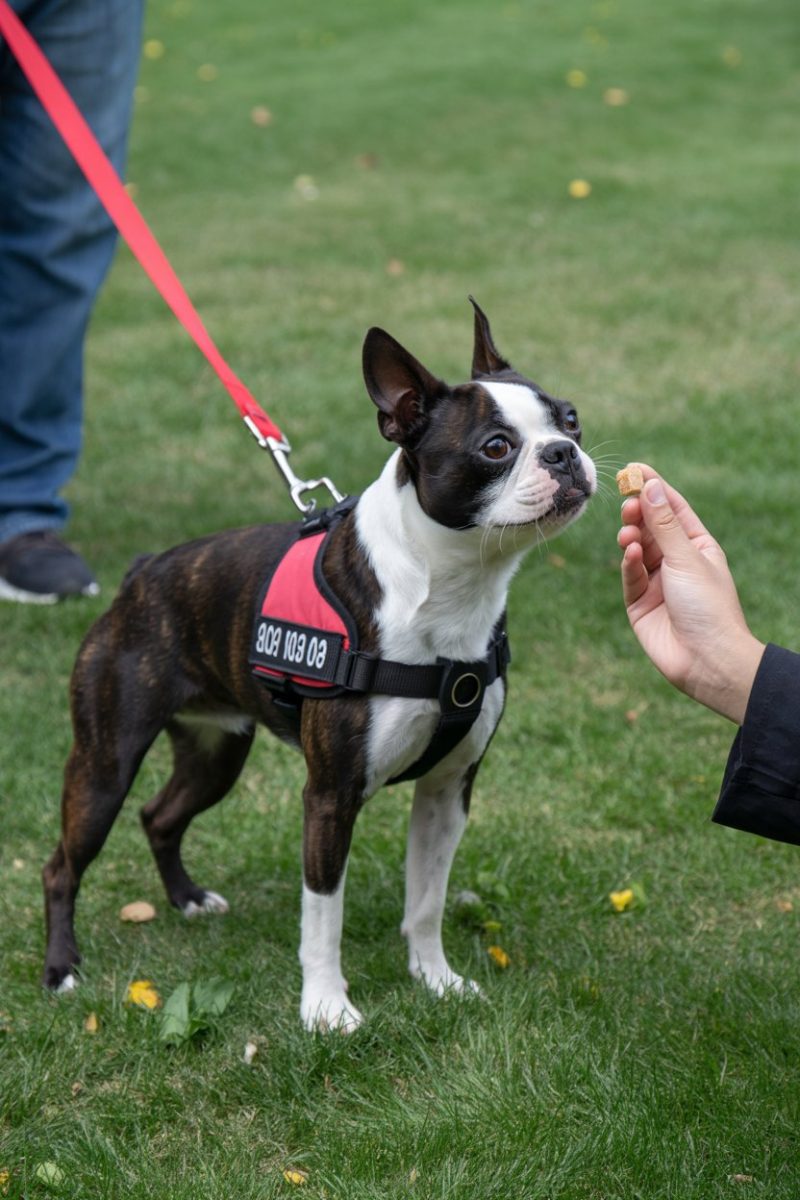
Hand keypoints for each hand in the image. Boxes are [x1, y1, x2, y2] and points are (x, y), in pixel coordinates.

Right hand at [618, 465, 764, 723]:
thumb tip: (652, 488)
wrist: (707, 661)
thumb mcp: (687, 559)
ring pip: (637, 551)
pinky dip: (629, 563)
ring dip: (632, 538)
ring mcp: (657, 583)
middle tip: (627, 501)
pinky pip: (631, 577)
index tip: (635, 469)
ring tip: (628, 532)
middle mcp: (677, 562)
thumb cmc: (709, 608)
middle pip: (652, 528)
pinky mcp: (640, 604)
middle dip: (639, 513)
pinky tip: (630, 554)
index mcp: (698, 547)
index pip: (673, 510)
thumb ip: (664, 525)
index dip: (655, 488)